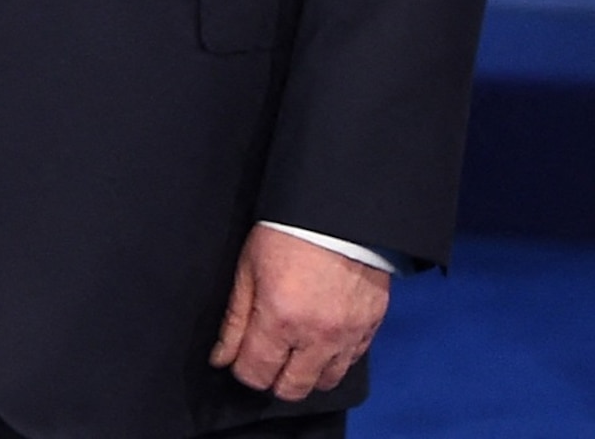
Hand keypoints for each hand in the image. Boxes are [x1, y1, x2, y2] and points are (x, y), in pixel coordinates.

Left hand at [208, 228, 389, 401]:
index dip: (244, 369)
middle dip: (276, 378)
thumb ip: (235, 321)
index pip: (255, 375)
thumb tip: (222, 358)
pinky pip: (355, 359)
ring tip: (302, 348)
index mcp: (280, 319)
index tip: (245, 356)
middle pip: (292, 388)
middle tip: (272, 355)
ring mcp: (348, 331)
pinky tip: (327, 336)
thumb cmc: (291, 231)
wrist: (341, 207)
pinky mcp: (372, 322)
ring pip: (327, 380)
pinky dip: (338, 355)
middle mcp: (317, 334)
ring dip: (310, 371)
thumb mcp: (249, 269)